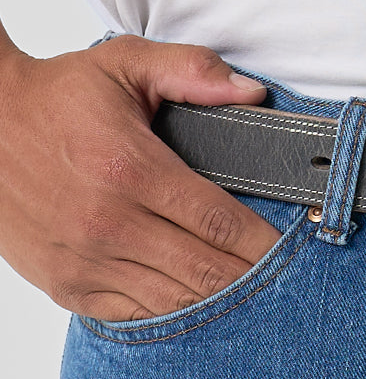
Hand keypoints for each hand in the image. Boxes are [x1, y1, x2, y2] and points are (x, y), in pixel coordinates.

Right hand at [0, 34, 282, 321]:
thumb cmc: (56, 96)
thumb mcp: (125, 64)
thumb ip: (193, 71)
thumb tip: (252, 93)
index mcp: (131, 169)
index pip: (219, 222)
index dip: (265, 244)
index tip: (296, 250)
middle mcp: (108, 222)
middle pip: (205, 270)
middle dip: (255, 280)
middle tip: (290, 284)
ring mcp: (85, 259)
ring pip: (174, 301)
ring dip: (220, 305)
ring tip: (259, 301)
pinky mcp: (67, 283)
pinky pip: (134, 314)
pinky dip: (174, 314)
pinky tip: (202, 306)